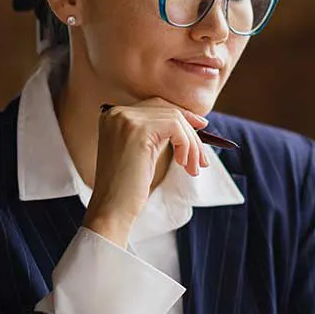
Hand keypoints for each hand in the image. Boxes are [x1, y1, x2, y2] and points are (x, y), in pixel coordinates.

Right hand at [83, 99, 210, 246]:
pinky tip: (183, 163)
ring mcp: (126, 119)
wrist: (112, 209)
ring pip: (175, 119)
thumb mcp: (143, 152)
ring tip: (193, 167)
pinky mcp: (138, 130)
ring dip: (191, 144)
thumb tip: (192, 122)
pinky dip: (187, 145)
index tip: (200, 127)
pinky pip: (176, 128)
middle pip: (168, 110)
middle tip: (202, 158)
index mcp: (114, 116)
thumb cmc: (127, 188)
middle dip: (190, 133)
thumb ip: (158, 134)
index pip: (156, 105)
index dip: (182, 115)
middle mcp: (117, 113)